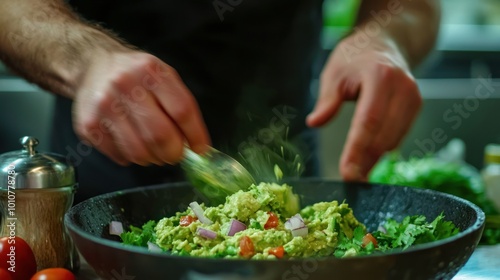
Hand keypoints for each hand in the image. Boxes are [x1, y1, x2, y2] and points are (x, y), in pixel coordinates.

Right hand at [72, 51, 209, 165]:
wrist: (92, 65)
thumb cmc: (135, 75)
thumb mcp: (162, 76)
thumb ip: (180, 105)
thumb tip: (195, 145)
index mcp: (150, 72)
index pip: (182, 110)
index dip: (195, 135)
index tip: (200, 149)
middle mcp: (125, 86)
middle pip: (160, 135)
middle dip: (174, 153)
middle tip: (175, 155)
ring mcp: (105, 106)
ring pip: (140, 152)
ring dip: (153, 158)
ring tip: (153, 150)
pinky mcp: (89, 125)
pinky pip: (120, 156)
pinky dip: (132, 158)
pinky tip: (131, 143)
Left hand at [306, 33, 421, 180]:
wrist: (386, 42)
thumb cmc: (356, 57)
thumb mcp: (335, 72)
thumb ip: (327, 100)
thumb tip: (314, 122)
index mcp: (380, 77)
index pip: (368, 121)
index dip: (357, 150)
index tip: (347, 173)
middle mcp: (403, 88)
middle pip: (383, 135)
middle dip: (365, 161)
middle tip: (349, 181)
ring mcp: (413, 98)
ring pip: (393, 140)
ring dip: (374, 159)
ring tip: (356, 173)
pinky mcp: (416, 107)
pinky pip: (399, 136)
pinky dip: (383, 149)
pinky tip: (368, 157)